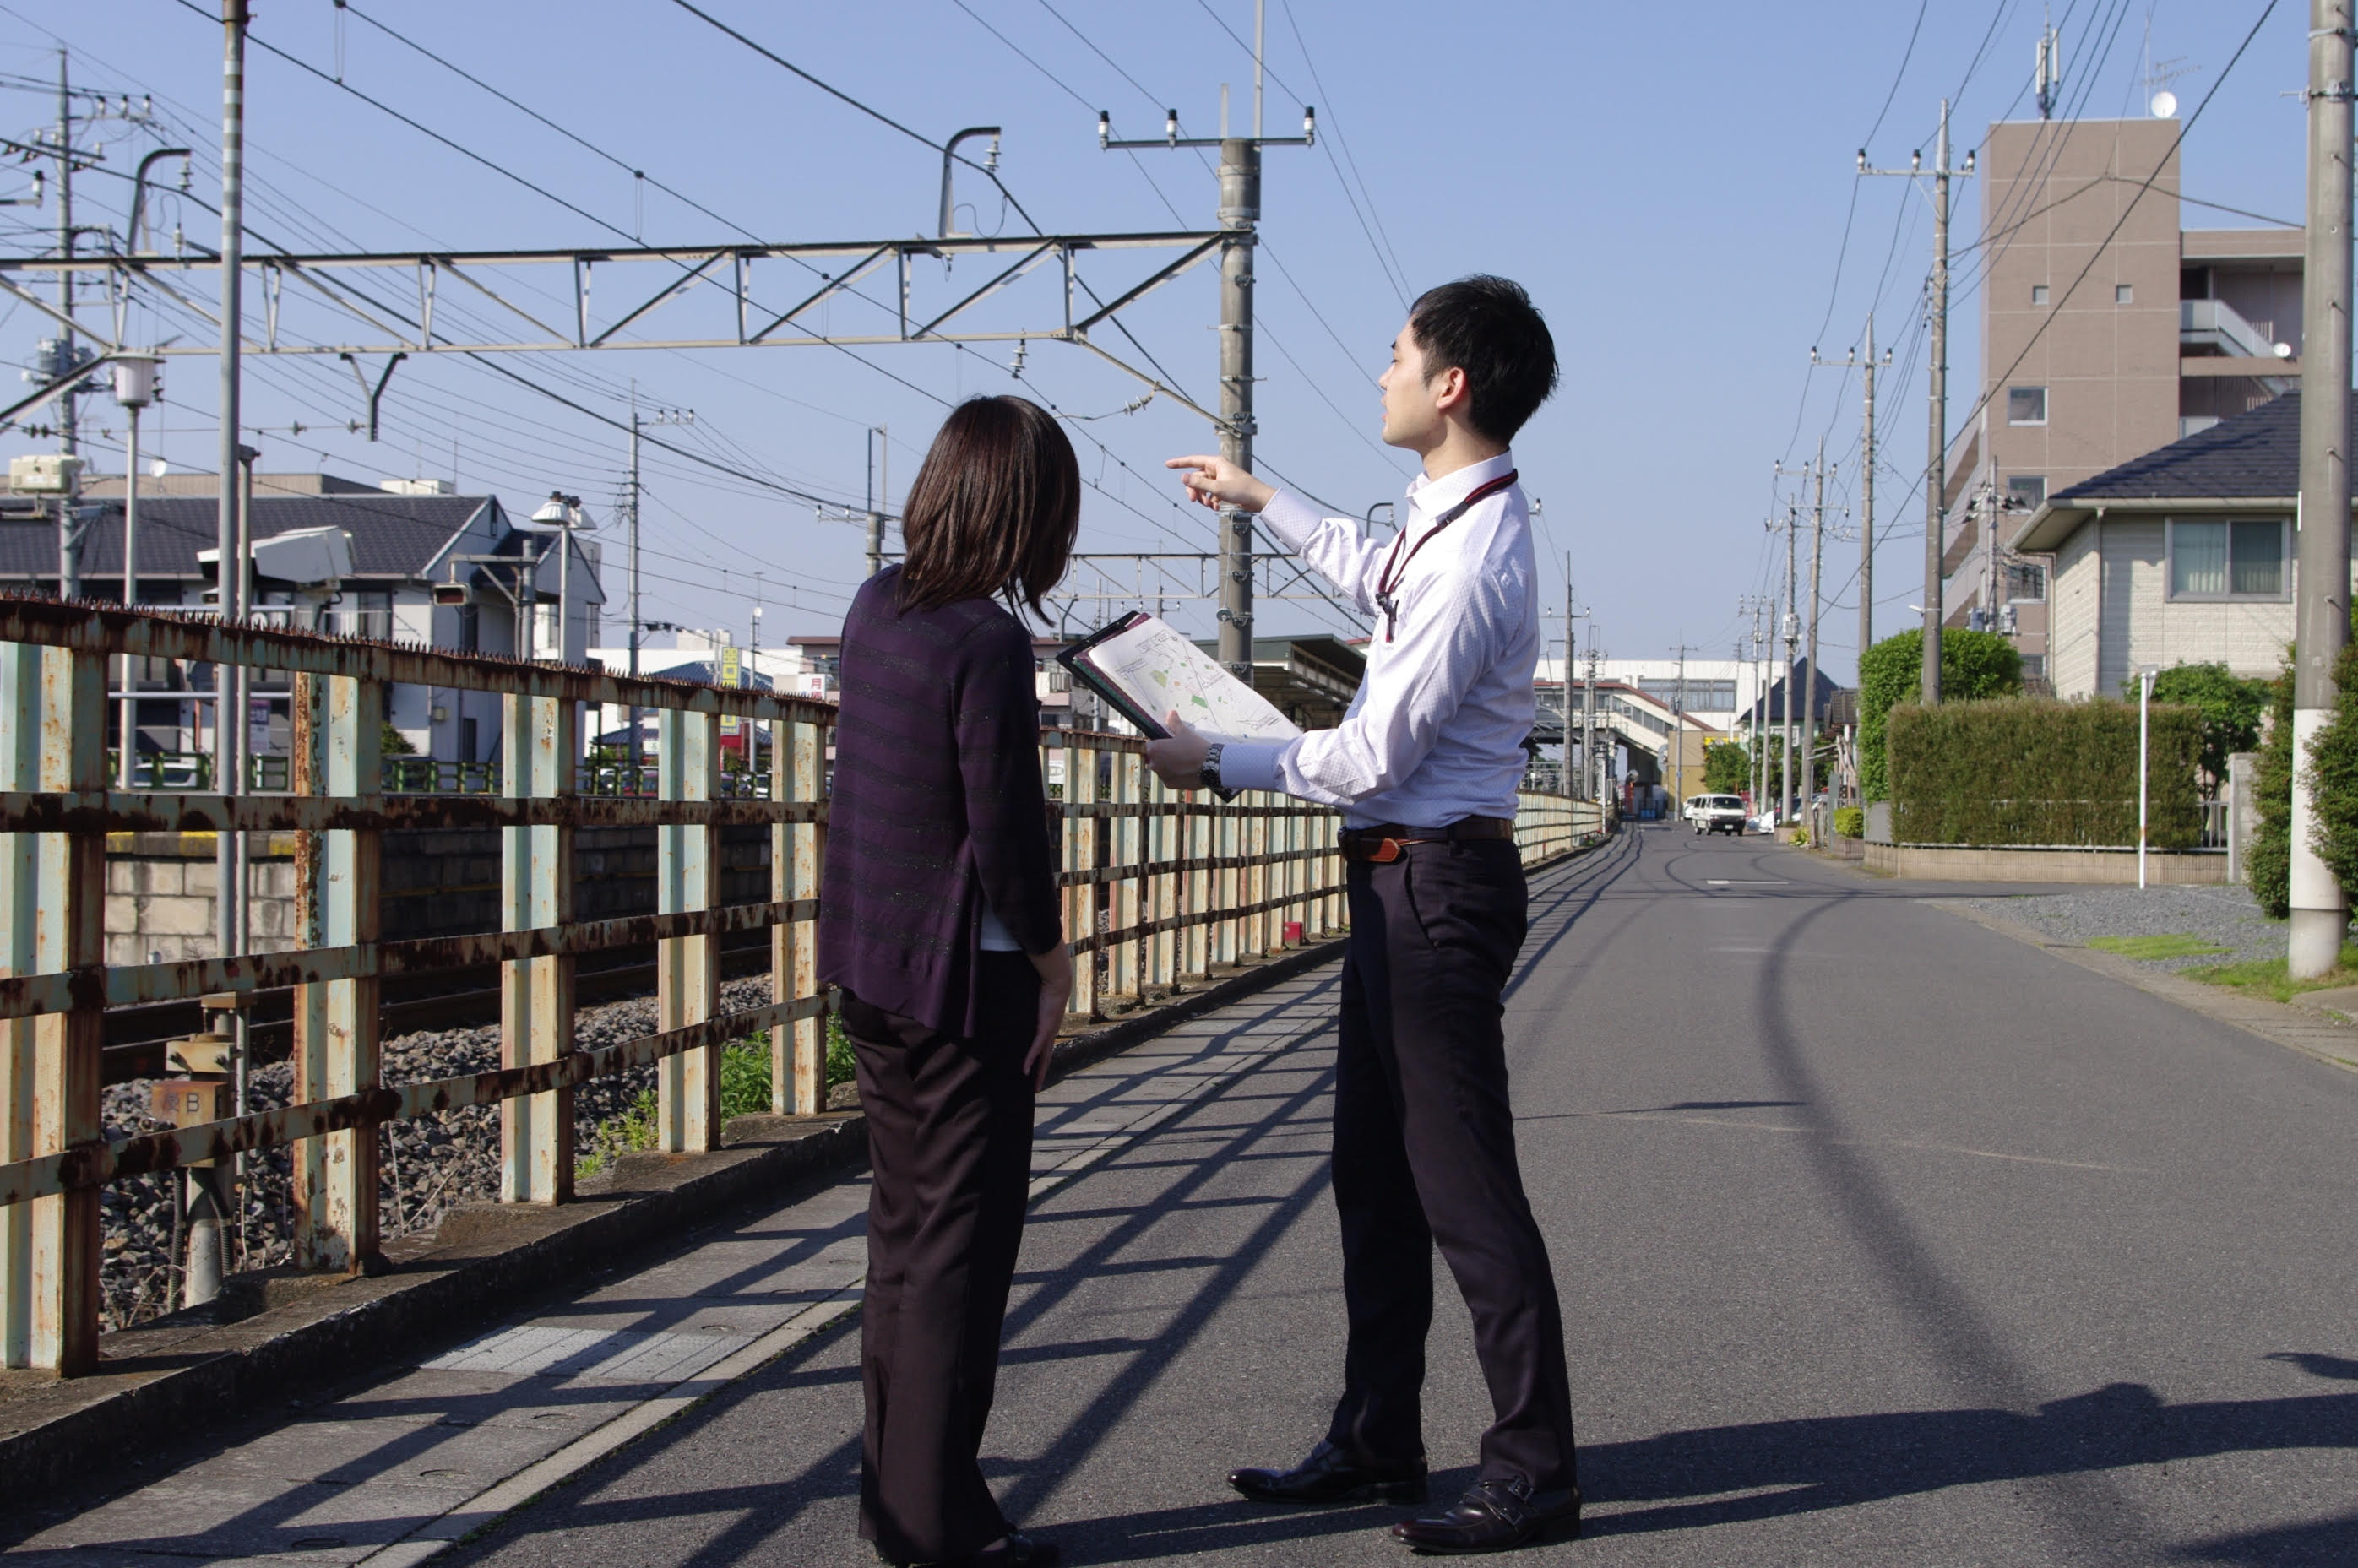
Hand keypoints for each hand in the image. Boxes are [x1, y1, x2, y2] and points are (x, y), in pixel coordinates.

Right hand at [1024, 943, 1072, 1090]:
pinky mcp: (1044, 1029)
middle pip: (1046, 1059)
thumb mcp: (1035, 1001)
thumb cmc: (1046, 989)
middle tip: (1036, 1088)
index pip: (1044, 1050)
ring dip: (1038, 1073)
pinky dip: (1030, 1059)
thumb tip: (1022, 1005)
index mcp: (1048, 1029)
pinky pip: (1036, 1048)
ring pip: (1043, 1059)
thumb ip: (1029, 1006)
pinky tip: (1024, 1070)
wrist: (1058, 982)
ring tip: (1034, 1087)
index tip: (1035, 1073)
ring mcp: (1049, 1033)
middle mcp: (1050, 1034)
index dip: (1040, 1062)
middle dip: (1041, 1075)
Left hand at [1144, 710, 1211, 789]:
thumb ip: (1174, 723)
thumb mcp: (1184, 732)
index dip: (1158, 743)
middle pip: (1154, 758)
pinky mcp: (1170, 785)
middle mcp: (1154, 764)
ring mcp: (1162, 776)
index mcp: (1154, 750)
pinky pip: (1170, 778)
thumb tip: (1171, 713)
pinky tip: (1187, 770)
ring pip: (1162, 769)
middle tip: (1178, 751)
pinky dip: (1176, 775)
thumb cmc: (1195, 747)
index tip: (1168, 743)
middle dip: (1163, 755)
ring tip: (1184, 761)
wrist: (1210, 765)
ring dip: (1169, 766)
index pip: (1149, 745)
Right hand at [1164, 454, 1274, 515]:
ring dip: (1202, 497)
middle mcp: (1217, 469)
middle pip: (1197, 477)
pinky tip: (1216, 507)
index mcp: (1216, 463)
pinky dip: (1210, 500)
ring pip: (1203, 487)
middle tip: (1193, 501)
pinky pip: (1210, 493)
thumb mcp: (1217, 488)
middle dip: (1193, 489)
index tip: (1167, 465)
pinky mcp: (1224, 488)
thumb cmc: (1242, 490)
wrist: (1258, 499)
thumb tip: (1183, 477)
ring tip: (1209, 505)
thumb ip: (1199, 483)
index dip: (1179, 463)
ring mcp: (1221, 478)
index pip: (1193, 461)